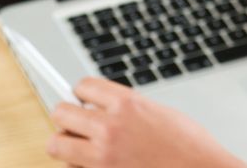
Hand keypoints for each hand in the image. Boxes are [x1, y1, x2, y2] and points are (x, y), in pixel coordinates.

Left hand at [47, 77, 246, 167]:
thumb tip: (102, 109)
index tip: (84, 99)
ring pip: (56, 144)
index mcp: (128, 104)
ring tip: (84, 148)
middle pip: (61, 112)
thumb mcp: (160, 113)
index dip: (83, 93)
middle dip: (68, 117)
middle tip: (78, 124)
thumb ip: (128, 109)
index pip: (84, 86)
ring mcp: (102, 157)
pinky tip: (99, 166)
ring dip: (67, 145)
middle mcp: (110, 127)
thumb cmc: (189, 147)